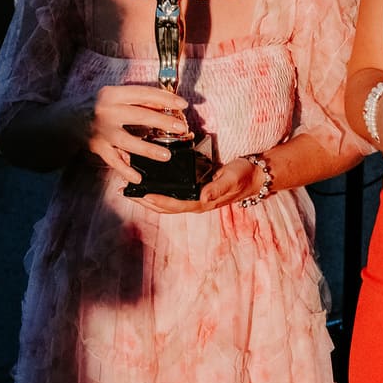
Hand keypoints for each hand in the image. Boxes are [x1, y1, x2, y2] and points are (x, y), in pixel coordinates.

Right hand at [82, 84, 190, 182]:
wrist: (64, 120)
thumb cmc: (94, 106)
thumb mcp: (112, 96)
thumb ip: (135, 100)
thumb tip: (164, 105)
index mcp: (113, 94)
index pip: (143, 94)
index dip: (165, 98)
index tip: (182, 103)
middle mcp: (107, 111)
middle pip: (140, 116)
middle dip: (163, 122)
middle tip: (181, 128)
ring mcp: (101, 131)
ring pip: (128, 141)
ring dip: (149, 149)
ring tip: (166, 155)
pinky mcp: (97, 147)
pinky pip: (114, 161)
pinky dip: (126, 170)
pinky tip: (138, 178)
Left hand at [138, 155, 262, 213]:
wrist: (255, 175)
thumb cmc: (243, 175)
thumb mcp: (232, 178)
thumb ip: (218, 188)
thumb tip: (203, 198)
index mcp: (203, 202)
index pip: (175, 205)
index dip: (158, 201)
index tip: (142, 196)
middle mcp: (196, 202)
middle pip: (166, 207)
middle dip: (145, 202)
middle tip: (126, 193)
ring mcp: (195, 197)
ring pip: (167, 201)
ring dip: (149, 197)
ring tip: (131, 190)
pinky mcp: (195, 190)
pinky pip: (173, 193)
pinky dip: (159, 190)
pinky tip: (150, 183)